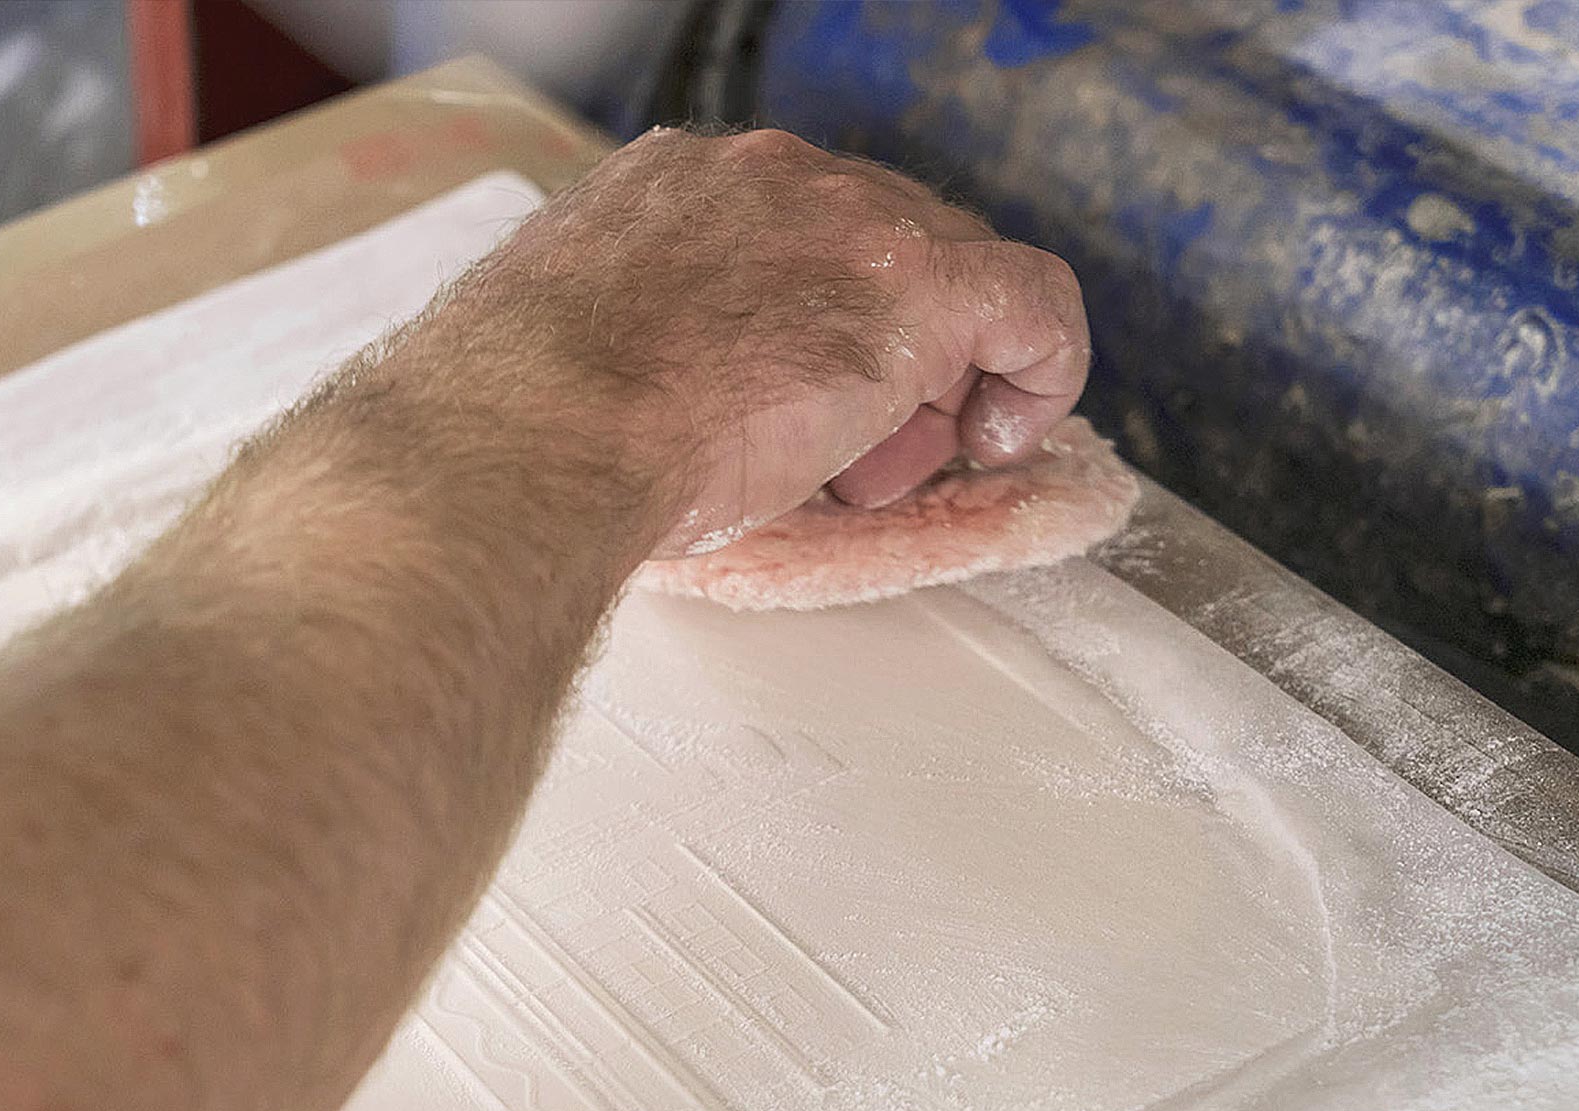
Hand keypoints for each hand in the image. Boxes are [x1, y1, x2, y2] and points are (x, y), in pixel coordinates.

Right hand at [423, 127, 1092, 556]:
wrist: (540, 434)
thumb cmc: (536, 426)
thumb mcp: (589, 357)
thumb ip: (651, 343)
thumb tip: (684, 395)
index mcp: (677, 189)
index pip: (797, 236)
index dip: (820, 328)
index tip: (807, 401)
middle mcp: (770, 177)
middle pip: (883, 249)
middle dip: (883, 360)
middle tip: (852, 457)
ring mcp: (850, 218)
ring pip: (952, 276)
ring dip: (933, 380)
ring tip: (882, 466)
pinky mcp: (923, 285)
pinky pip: (1034, 301)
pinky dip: (1041, 367)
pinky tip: (1005, 433)